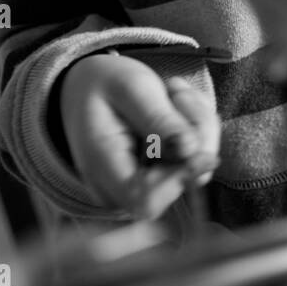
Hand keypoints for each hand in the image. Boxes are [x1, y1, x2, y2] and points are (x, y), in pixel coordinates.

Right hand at [59, 54, 219, 217]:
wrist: (89, 87)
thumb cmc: (105, 84)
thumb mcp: (130, 87)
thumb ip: (158, 118)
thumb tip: (190, 150)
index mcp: (101, 167)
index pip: (144, 201)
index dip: (178, 178)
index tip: (196, 141)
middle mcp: (120, 188)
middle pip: (180, 183)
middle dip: (194, 132)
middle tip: (175, 88)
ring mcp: (142, 186)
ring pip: (196, 169)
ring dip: (197, 123)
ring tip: (171, 90)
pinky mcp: (162, 177)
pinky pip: (196, 159)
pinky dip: (195, 127)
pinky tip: (175, 104)